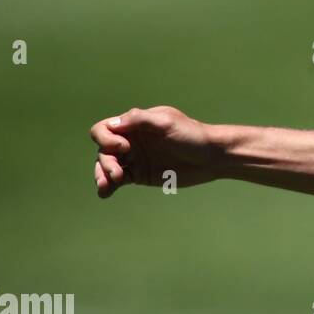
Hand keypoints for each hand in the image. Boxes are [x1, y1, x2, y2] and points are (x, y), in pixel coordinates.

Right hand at [89, 105, 215, 197]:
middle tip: (118, 174)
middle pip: (103, 150)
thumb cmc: (192, 135)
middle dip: (105, 162)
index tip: (123, 148)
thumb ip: (140, 120)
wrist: (211, 157)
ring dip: (102, 174)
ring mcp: (134, 159)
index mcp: (135, 124)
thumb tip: (113, 124)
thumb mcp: (167, 123)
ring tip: (107, 185)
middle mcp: (131, 141)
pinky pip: (117, 180)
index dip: (106, 138)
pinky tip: (105, 193)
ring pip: (107, 166)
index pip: (105, 128)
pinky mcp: (139, 175)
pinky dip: (108, 186)